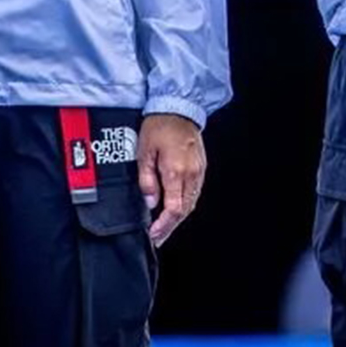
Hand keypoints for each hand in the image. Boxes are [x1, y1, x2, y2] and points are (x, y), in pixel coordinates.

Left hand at [136, 113, 205, 245]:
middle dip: (171, 227)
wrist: (178, 109)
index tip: (154, 234)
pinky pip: (195, 192)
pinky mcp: (201, 167)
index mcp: (176, 172)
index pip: (173, 209)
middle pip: (184, 210)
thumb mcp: (144, 152)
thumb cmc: (160, 126)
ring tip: (165, 226)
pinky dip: (185, 204)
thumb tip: (150, 201)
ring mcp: (198, 171)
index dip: (164, 225)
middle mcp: (190, 174)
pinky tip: (176, 207)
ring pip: (191, 203)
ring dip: (178, 218)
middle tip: (158, 237)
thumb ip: (147, 180)